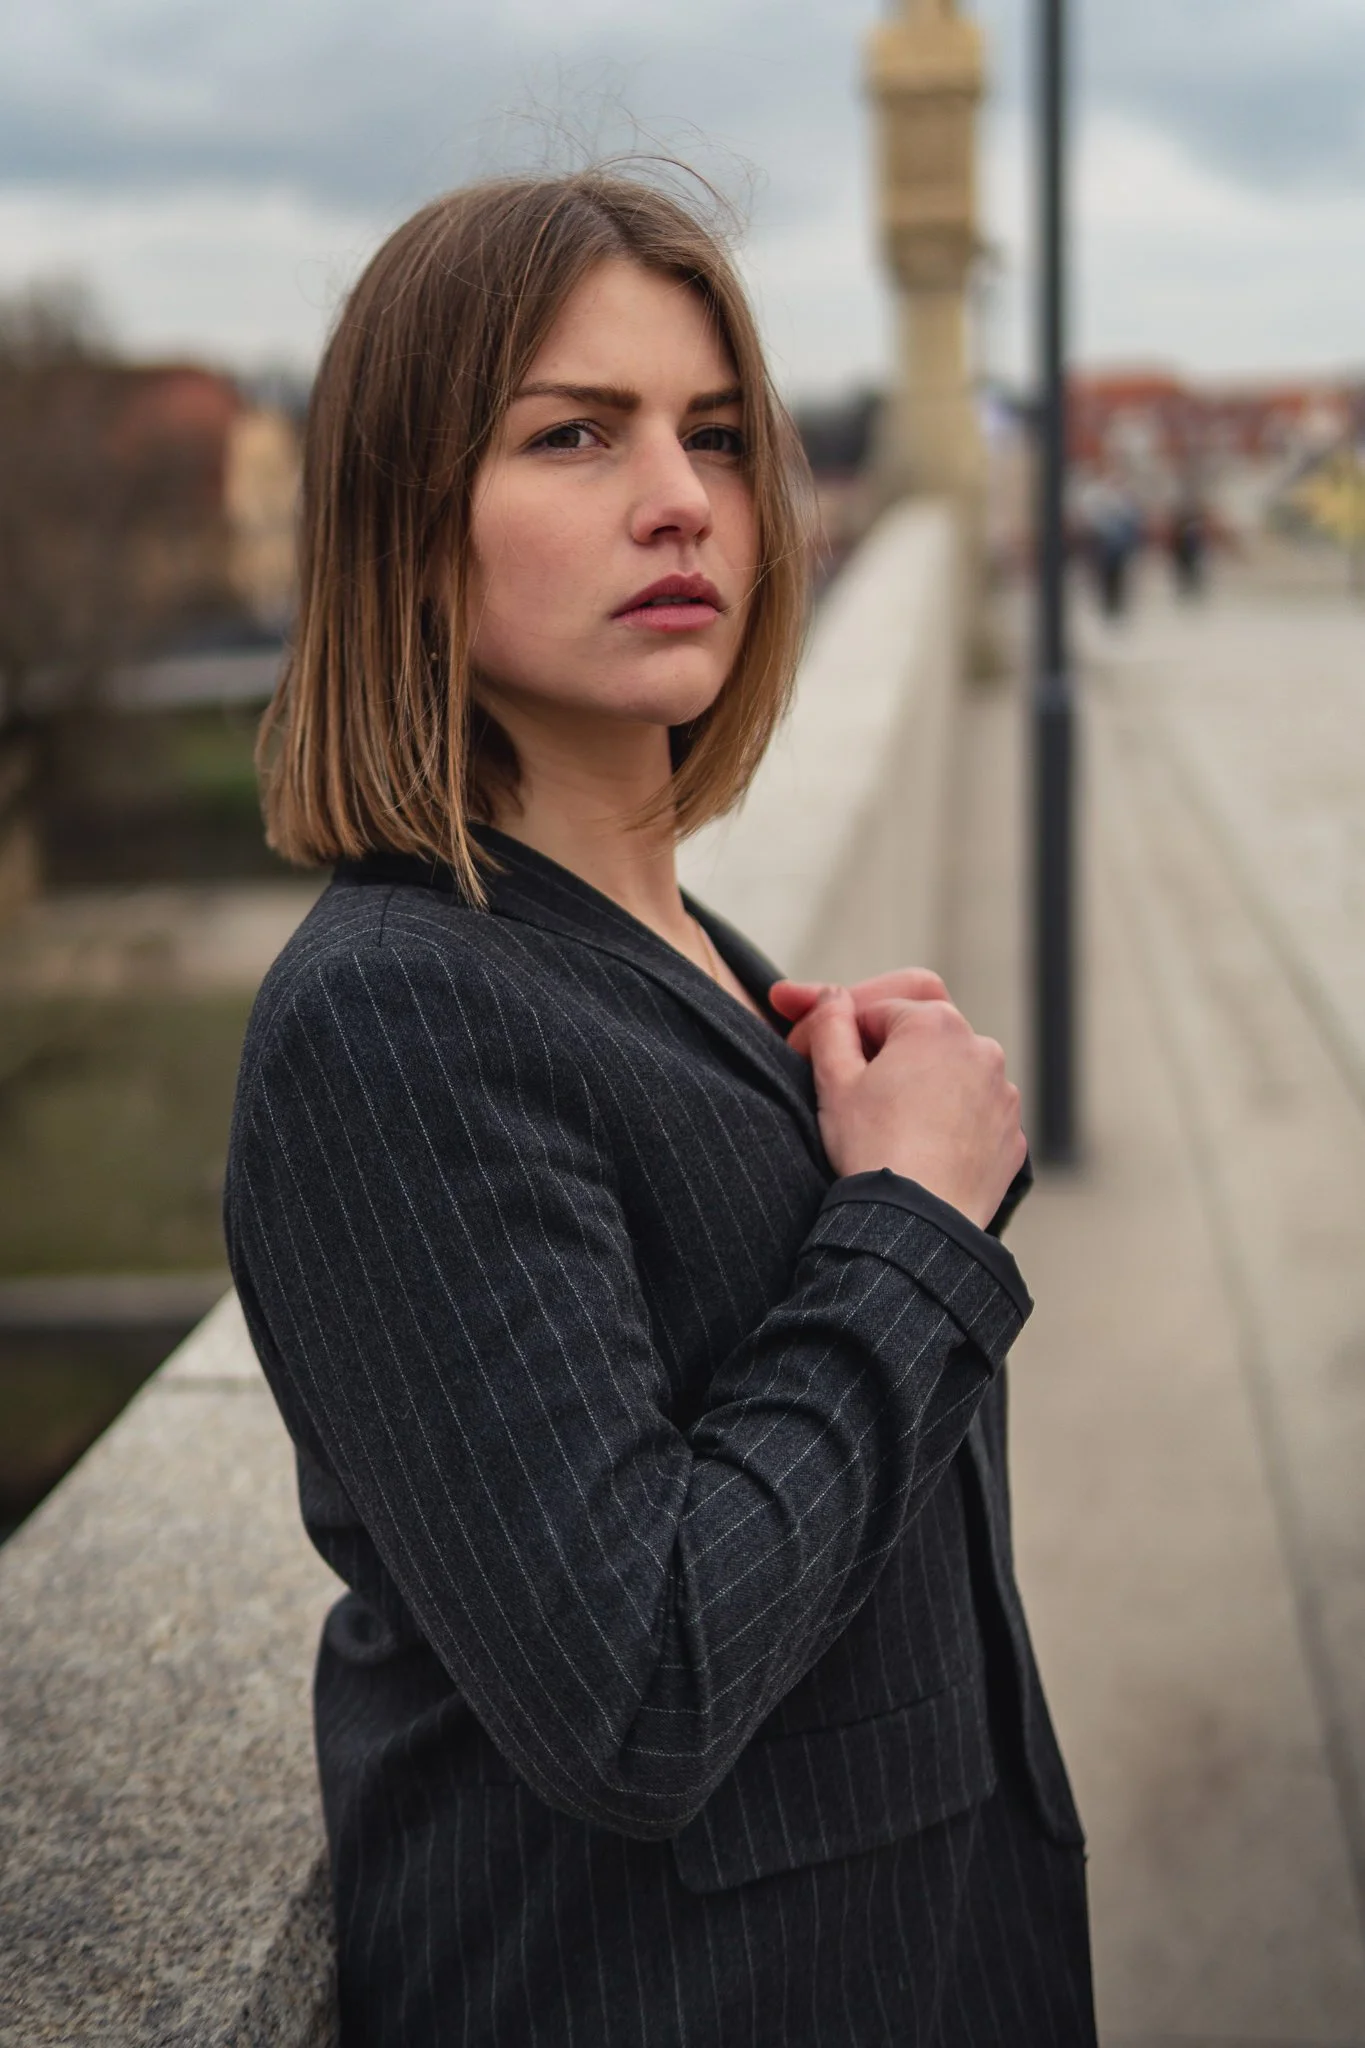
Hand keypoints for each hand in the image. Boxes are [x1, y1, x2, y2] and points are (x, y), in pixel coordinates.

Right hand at [776, 979, 1026, 1229]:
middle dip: (885, 1052)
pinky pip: (974, 1113)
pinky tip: (920, 1144)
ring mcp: (1002, 1092)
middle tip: (854, 1086)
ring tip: (888, 1122)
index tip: (816, 1059)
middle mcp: (980, 1047)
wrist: (919, 1221)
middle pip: (918, 1035)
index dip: (839, 1032)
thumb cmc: (874, 1149)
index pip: (876, 1009)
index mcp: (934, 1023)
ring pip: (950, 1073)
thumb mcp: (834, 1079)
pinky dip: (950, 1120)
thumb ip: (829, 1023)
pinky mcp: (1011, 1132)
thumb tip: (833, 998)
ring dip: (920, 1084)